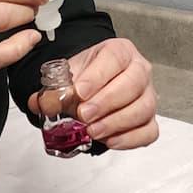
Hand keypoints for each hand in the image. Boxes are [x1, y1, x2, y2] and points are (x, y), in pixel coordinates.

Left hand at [33, 39, 158, 149]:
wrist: (94, 88)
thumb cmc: (87, 79)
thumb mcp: (67, 77)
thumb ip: (54, 90)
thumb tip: (43, 104)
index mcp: (120, 52)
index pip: (114, 58)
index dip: (97, 76)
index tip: (80, 92)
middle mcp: (139, 70)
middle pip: (133, 84)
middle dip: (106, 102)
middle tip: (84, 114)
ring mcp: (147, 96)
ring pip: (143, 108)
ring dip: (116, 122)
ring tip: (93, 130)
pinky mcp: (149, 120)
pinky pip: (149, 131)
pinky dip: (130, 139)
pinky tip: (109, 140)